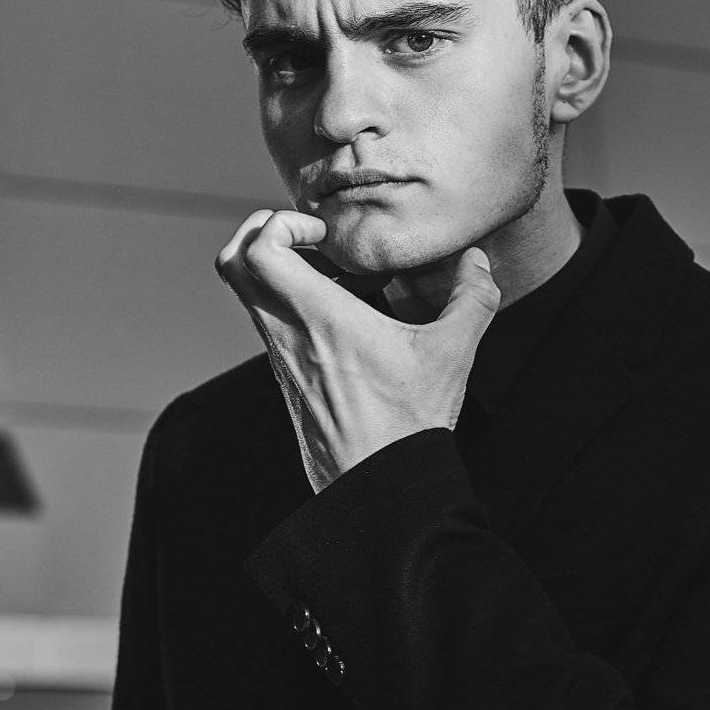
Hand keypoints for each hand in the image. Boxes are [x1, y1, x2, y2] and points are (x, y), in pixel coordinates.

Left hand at [215, 208, 500, 492]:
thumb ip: (470, 299)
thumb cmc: (407, 424)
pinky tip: (341, 314)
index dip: (280, 222)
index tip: (323, 233)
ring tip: (332, 274)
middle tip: (306, 237)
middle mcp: (287, 336)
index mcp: (318, 319)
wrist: (379, 486)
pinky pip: (270, 325)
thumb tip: (476, 263)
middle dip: (261, 233)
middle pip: (233, 264)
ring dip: (279, 271)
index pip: (260, 251)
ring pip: (249, 296)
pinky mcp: (287, 380)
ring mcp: (281, 359)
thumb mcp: (451, 353)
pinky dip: (291, 304)